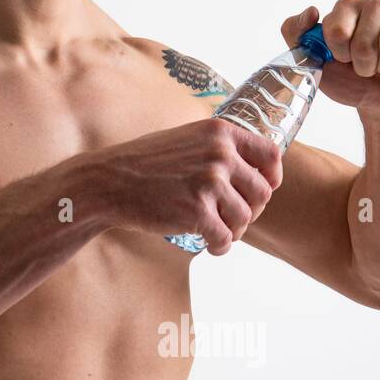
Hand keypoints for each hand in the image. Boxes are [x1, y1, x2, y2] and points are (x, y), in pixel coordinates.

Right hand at [101, 119, 282, 255]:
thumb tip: (255, 172)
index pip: (270, 154)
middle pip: (262, 192)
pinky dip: (220, 246)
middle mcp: (219, 154)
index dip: (271, 177)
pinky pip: (225, 238)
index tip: (262, 190)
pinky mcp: (197, 212)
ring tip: (216, 232)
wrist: (107, 182)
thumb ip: (218, 149)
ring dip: (233, 230)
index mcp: (219, 132)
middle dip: (250, 210)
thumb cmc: (144, 164)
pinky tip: (209, 246)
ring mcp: (209, 182)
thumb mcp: (186, 140)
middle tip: (231, 219)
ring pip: (245, 218)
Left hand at [281, 0, 379, 120]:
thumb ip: (296, 34)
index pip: (336, 28)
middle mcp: (377, 3)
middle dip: (362, 64)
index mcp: (347, 7)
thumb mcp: (313, 61)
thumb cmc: (349, 79)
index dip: (338, 51)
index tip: (341, 58)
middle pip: (364, 38)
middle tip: (365, 68)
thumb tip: (312, 10)